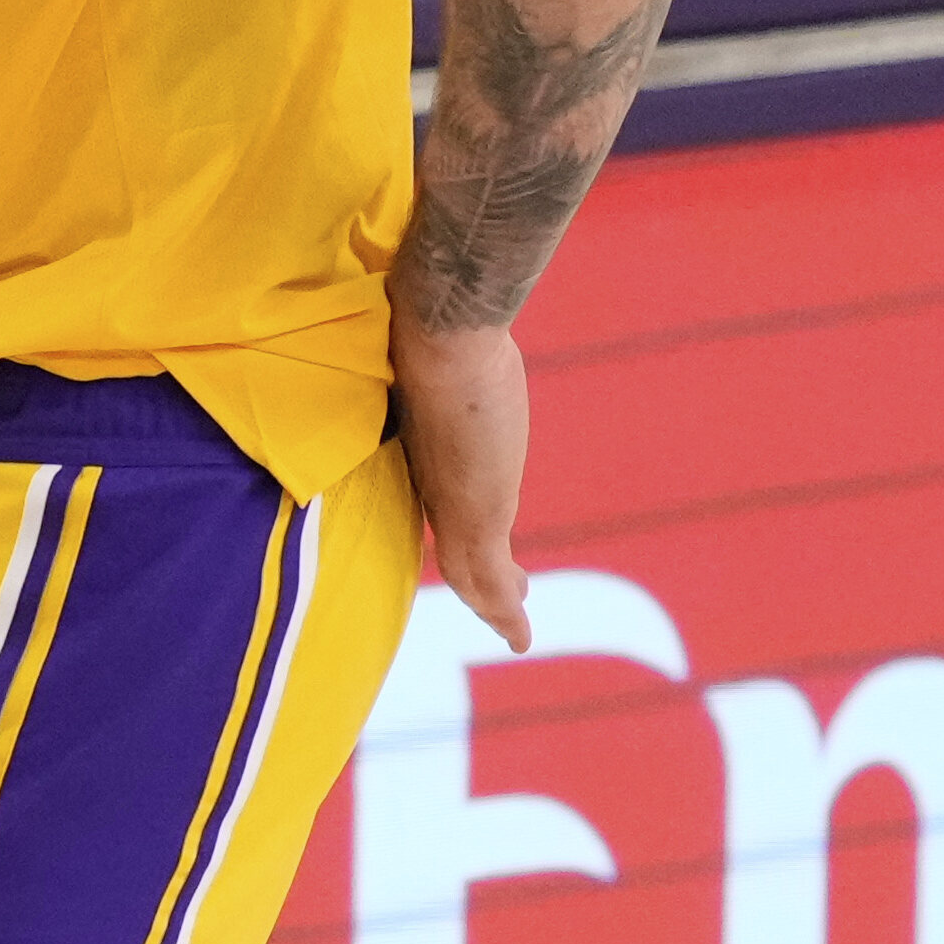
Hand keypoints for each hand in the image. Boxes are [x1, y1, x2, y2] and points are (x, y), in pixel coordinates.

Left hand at [395, 316, 534, 652]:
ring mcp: (451, 502)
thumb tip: (439, 306)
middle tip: (497, 598)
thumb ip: (451, 346)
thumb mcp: (450, 340)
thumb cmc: (436, 317)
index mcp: (426, 443)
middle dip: (474, 571)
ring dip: (493, 600)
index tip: (461, 527)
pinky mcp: (474, 518)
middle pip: (449, 539)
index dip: (449, 517)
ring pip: (469, 570)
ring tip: (510, 623)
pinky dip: (502, 613)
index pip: (436, 492)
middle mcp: (433, 478)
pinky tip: (518, 638)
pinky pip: (488, 580)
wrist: (443, 325)